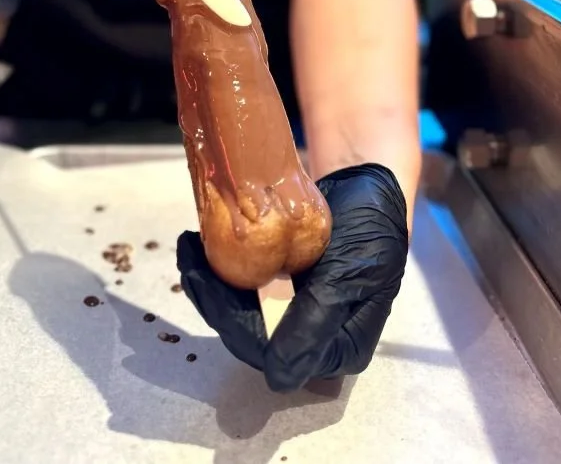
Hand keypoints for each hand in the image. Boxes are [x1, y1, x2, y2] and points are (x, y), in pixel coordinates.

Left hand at [177, 163, 408, 391]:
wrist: (368, 185)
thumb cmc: (371, 227)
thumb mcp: (351, 271)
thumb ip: (316, 320)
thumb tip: (278, 375)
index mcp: (339, 347)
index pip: (277, 354)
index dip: (235, 325)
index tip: (205, 285)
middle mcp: (314, 339)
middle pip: (252, 335)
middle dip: (215, 300)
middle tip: (189, 260)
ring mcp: (294, 314)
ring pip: (241, 313)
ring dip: (210, 284)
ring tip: (188, 249)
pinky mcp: (280, 290)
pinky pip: (243, 289)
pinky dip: (220, 269)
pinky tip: (202, 246)